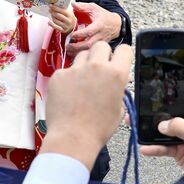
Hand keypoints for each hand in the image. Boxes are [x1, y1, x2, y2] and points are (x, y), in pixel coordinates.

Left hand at [41, 43, 132, 170]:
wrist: (73, 137)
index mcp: (116, 74)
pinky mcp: (58, 75)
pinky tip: (67, 95)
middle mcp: (96, 66)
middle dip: (101, 55)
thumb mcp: (118, 108)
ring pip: (82, 56)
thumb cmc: (98, 128)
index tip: (117, 61)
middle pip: (100, 46)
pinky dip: (67, 79)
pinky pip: (66, 70)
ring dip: (84, 66)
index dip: (121, 55)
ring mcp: (75, 69)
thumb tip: (112, 83)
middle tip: (98, 70)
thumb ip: (116, 89)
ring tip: (82, 85)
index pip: (124, 49)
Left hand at [49, 4, 75, 34]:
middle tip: (49, 9)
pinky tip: (49, 21)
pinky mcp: (63, 30)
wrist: (72, 25)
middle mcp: (68, 21)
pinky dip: (51, 24)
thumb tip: (57, 0)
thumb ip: (65, 5)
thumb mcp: (69, 10)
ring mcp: (66, 26)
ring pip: (55, 20)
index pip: (61, 10)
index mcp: (70, 14)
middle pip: (58, 15)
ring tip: (52, 14)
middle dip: (52, 12)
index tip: (50, 5)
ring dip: (52, 17)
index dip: (55, 7)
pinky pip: (55, 27)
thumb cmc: (68, 16)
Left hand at [67, 3, 122, 54]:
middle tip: (67, 46)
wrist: (116, 24)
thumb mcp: (94, 8)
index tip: (71, 35)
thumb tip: (72, 4)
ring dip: (79, 52)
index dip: (80, 34)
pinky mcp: (100, 47)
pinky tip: (74, 54)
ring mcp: (101, 42)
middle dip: (77, 47)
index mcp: (99, 25)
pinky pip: (91, 52)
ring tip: (68, 51)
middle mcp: (101, 35)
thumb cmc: (103, 16)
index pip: (90, 31)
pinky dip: (83, 54)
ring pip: (90, 50)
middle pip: (89, 44)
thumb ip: (83, 6)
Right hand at [141, 85, 183, 171]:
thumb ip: (181, 128)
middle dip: (156, 110)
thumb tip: (163, 124)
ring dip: (150, 129)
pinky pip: (162, 145)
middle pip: (171, 111)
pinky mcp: (177, 149)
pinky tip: (145, 148)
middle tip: (141, 107)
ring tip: (137, 126)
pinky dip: (153, 147)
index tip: (161, 83)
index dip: (177, 87)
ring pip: (163, 128)